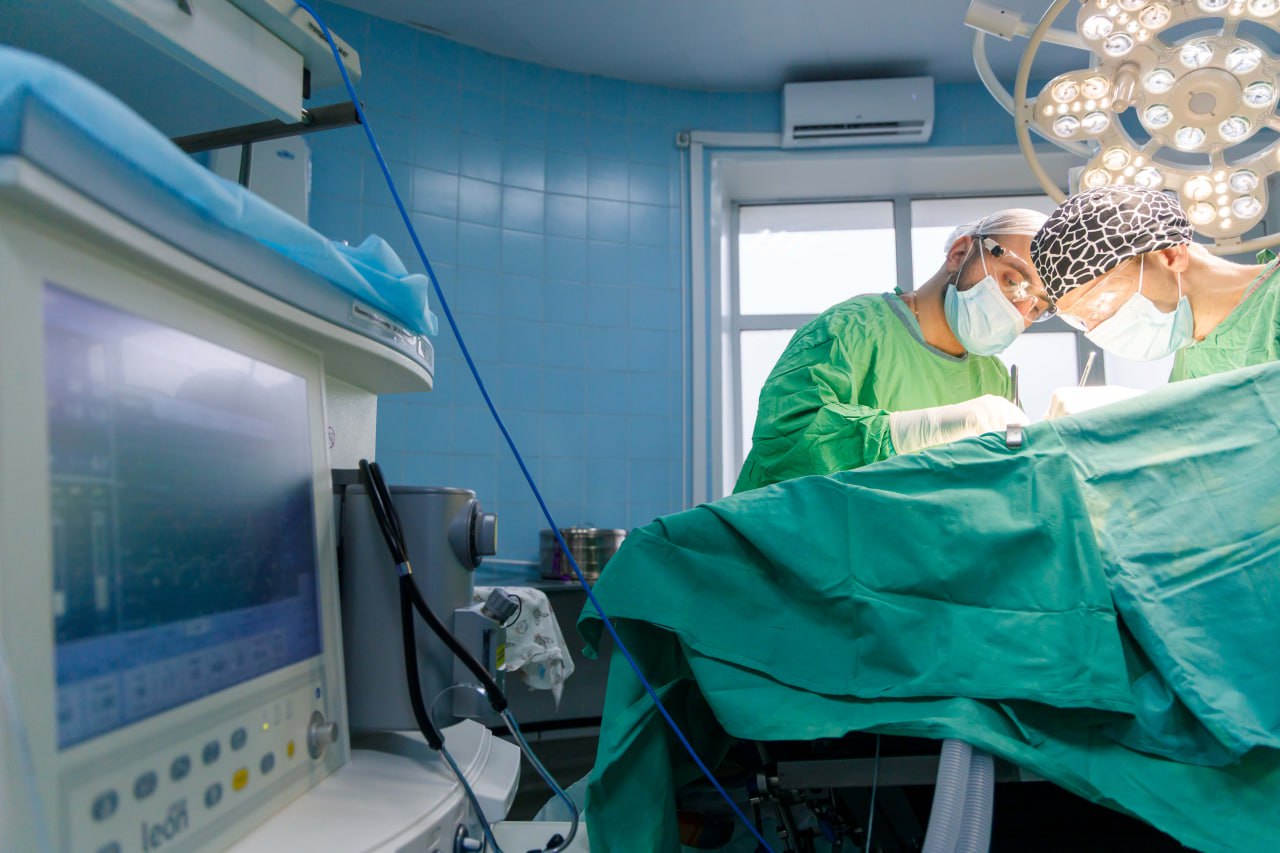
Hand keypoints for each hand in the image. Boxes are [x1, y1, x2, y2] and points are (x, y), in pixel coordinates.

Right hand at [889, 395, 1028, 454]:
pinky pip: (990, 433)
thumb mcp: (988, 428)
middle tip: (1008, 456)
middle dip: (1012, 443)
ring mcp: (987, 406)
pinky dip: (988, 444)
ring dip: (1000, 446)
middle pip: (1016, 428)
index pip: (1024, 422)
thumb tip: (1028, 446)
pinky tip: (984, 449)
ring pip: (1003, 432)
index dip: (1023, 438)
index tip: (1020, 452)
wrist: (939, 424)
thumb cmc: (966, 430)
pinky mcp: (977, 413)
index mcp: (1004, 404)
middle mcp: (998, 402)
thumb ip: (1005, 431)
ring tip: (995, 454)